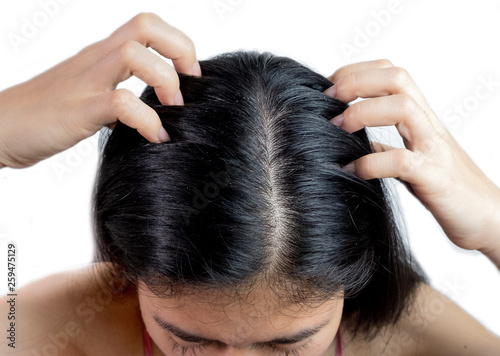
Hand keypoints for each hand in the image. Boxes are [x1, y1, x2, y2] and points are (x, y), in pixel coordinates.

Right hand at [0, 12, 200, 168]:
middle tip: (186, 87)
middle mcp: (96, 60)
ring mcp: (86, 82)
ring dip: (165, 81)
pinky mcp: (78, 110)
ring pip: (134, 54)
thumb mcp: (90, 97)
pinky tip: (155, 137)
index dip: (178, 44)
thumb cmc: (45, 115)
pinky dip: (148, 120)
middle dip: (180, 51)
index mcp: (102, 55)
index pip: (147, 26)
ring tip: (171, 111)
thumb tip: (153, 114)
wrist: (0, 128)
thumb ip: (119, 97)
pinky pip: (121, 103)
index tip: (188, 77)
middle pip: (146, 25)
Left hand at [324, 59, 499, 258]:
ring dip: (361, 113)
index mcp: (421, 117)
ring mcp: (432, 148)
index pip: (392, 73)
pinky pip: (401, 161)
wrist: (486, 216)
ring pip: (403, 107)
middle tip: (326, 101)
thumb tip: (348, 141)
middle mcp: (428, 125)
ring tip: (336, 129)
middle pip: (397, 79)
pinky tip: (350, 170)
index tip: (329, 87)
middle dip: (356, 82)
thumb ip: (384, 146)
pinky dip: (369, 163)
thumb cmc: (444, 186)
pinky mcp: (433, 177)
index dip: (357, 72)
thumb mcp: (410, 158)